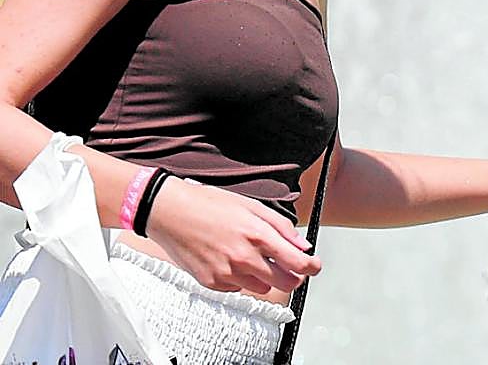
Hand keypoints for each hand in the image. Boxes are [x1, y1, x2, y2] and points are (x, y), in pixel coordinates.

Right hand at [145, 177, 320, 295]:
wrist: (169, 212)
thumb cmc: (209, 204)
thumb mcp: (251, 206)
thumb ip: (281, 227)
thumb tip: (302, 245)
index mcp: (257, 235)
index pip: (297, 263)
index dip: (312, 267)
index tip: (314, 266)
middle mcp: (243, 258)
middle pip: (285, 283)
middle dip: (293, 276)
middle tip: (290, 266)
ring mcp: (226, 273)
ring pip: (262, 288)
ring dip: (265, 277)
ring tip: (253, 256)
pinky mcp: (210, 282)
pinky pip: (237, 288)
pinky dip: (240, 278)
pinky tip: (230, 260)